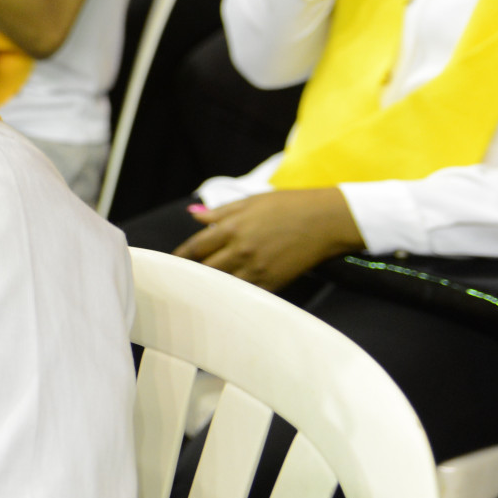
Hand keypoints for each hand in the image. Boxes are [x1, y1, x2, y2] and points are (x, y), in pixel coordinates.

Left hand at [174, 188, 364, 291]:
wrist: (327, 220)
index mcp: (232, 228)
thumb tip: (194, 216)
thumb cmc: (289, 205)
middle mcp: (240, 250)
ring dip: (210, 286)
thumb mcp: (251, 202)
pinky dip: (234, 294)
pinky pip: (246, 293)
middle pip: (206, 268)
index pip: (196, 247)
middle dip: (192, 273)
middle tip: (179, 279)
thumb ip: (221, 212)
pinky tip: (226, 296)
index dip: (181, 256)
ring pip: (223, 284)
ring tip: (197, 290)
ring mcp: (257, 268)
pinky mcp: (273, 282)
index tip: (170, 262)